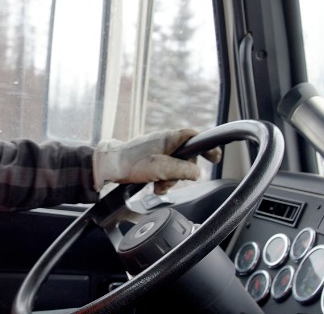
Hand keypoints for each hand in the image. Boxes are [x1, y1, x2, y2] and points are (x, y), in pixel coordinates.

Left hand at [92, 128, 221, 194]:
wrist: (109, 166)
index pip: (194, 137)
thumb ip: (184, 170)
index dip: (206, 146)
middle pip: (186, 156)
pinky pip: (164, 169)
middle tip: (170, 181)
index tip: (214, 157)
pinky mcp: (150, 158)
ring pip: (175, 165)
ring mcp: (157, 149)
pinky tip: (154, 185)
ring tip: (158, 186)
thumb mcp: (163, 168)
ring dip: (169, 179)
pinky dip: (162, 179)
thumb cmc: (132, 163)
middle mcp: (164, 141)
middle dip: (181, 172)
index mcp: (169, 138)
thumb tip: (197, 173)